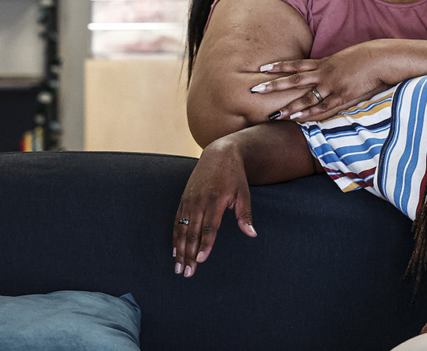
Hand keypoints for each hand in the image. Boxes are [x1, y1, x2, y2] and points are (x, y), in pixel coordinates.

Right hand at [172, 140, 256, 277]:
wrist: (219, 154)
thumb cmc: (235, 176)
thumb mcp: (244, 193)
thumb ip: (245, 215)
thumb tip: (252, 234)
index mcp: (216, 200)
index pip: (209, 227)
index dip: (205, 245)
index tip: (201, 260)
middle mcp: (199, 201)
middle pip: (193, 232)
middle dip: (189, 254)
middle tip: (187, 273)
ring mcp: (189, 200)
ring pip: (182, 229)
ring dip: (180, 250)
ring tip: (179, 268)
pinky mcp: (183, 199)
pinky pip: (177, 221)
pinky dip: (175, 237)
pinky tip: (175, 252)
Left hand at [250, 41, 392, 121]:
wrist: (381, 59)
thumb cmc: (368, 57)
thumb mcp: (347, 58)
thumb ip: (335, 65)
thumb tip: (328, 69)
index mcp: (325, 62)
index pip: (296, 65)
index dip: (279, 67)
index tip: (263, 68)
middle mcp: (324, 73)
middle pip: (294, 80)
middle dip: (274, 86)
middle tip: (256, 90)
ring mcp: (332, 85)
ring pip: (305, 97)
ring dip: (289, 106)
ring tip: (274, 114)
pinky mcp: (343, 96)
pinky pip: (323, 107)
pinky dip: (309, 114)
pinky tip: (297, 119)